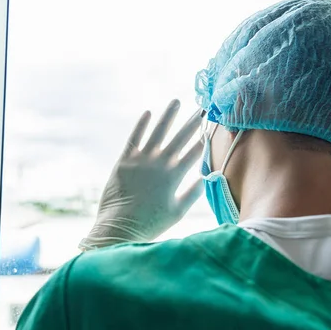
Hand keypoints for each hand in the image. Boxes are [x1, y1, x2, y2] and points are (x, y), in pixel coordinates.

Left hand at [79, 100, 204, 250]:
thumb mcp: (177, 212)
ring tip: (176, 102)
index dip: (203, 139)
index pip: (194, 153)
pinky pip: (135, 138)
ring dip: (168, 116)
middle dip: (191, 123)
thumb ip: (193, 193)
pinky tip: (148, 113)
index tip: (211, 127)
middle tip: (201, 109)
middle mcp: (159, 163)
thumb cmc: (150, 223)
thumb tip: (206, 178)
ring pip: (158, 132)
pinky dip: (141, 125)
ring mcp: (141, 160)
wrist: (120, 227)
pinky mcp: (124, 161)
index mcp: (174, 176)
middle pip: (179, 138)